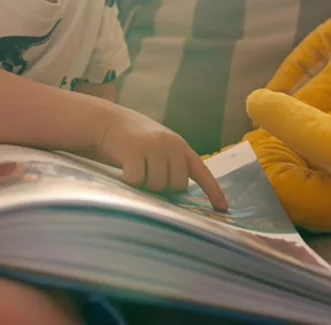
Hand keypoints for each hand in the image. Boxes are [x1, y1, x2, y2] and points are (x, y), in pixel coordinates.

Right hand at [95, 106, 227, 211]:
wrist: (107, 120)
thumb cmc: (134, 139)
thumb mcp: (160, 145)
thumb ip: (172, 162)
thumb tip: (180, 191)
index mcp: (180, 145)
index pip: (201, 171)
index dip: (213, 191)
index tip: (223, 209)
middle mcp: (170, 144)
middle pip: (177, 186)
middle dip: (164, 187)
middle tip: (148, 173)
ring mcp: (153, 147)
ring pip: (158, 185)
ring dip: (146, 185)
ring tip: (136, 168)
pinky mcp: (134, 152)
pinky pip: (138, 181)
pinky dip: (130, 181)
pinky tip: (125, 169)